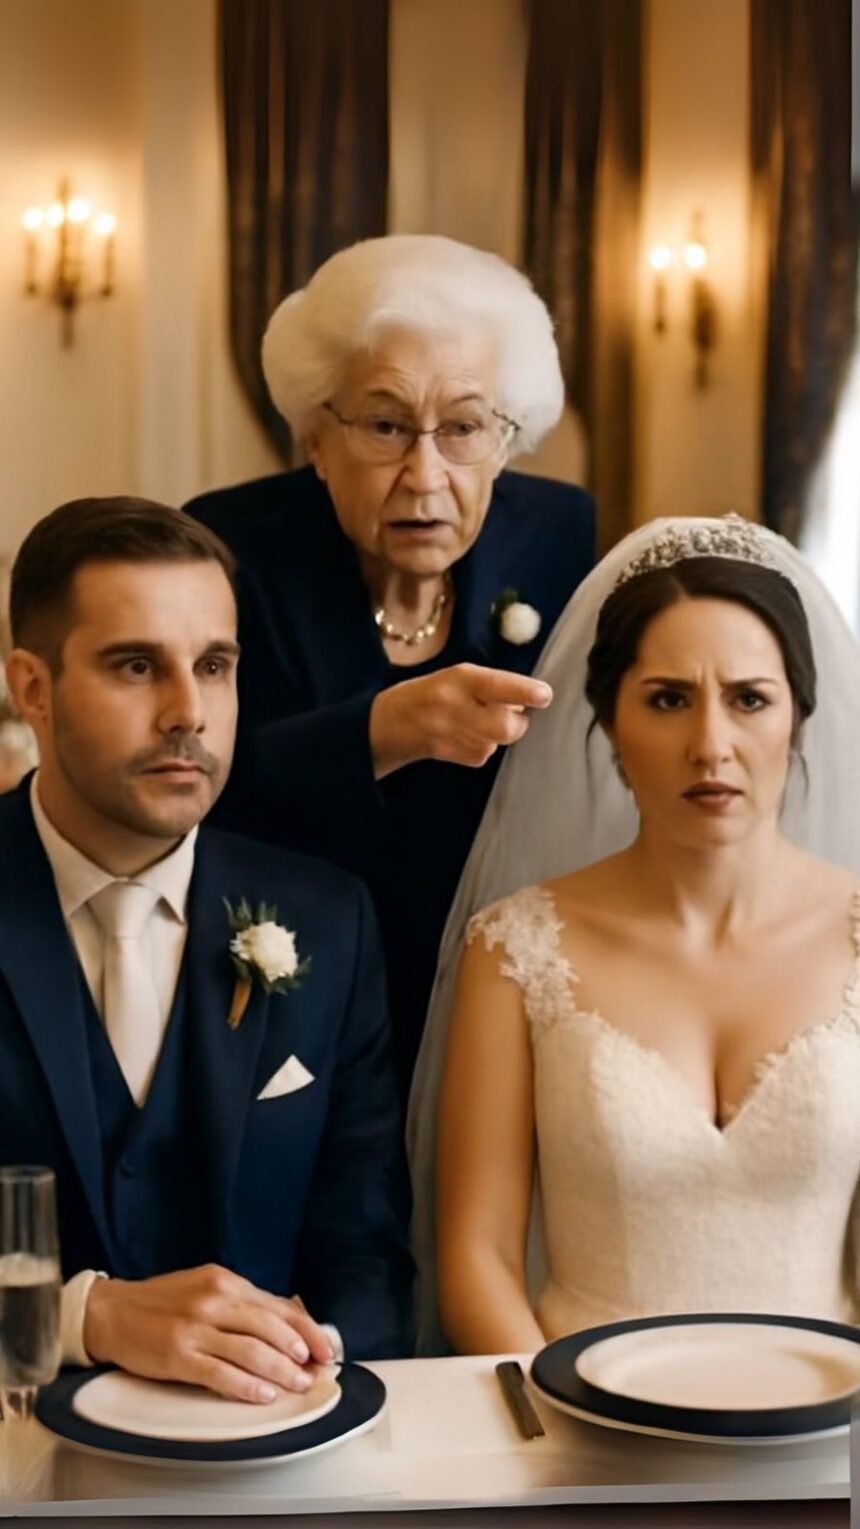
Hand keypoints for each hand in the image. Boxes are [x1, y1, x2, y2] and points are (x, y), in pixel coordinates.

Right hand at [83, 1264, 333, 1401]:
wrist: (112, 1312)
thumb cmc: (161, 1303)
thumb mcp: (206, 1288)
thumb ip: (242, 1304)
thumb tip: (285, 1324)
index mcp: (225, 1282)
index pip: (277, 1306)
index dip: (306, 1329)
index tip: (324, 1348)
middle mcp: (214, 1301)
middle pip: (270, 1327)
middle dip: (300, 1351)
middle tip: (317, 1369)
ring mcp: (196, 1328)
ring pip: (251, 1351)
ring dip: (281, 1370)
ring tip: (299, 1384)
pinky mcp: (178, 1355)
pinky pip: (220, 1373)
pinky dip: (246, 1386)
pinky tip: (264, 1394)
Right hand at [369, 663, 552, 778]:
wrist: (387, 725)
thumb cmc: (427, 693)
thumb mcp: (454, 676)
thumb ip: (490, 685)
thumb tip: (528, 701)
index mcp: (457, 680)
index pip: (495, 685)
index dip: (523, 692)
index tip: (545, 695)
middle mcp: (455, 708)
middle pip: (506, 726)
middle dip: (519, 722)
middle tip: (514, 712)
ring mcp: (453, 736)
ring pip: (499, 740)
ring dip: (500, 731)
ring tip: (477, 719)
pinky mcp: (454, 757)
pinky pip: (487, 753)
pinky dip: (486, 744)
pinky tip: (465, 735)